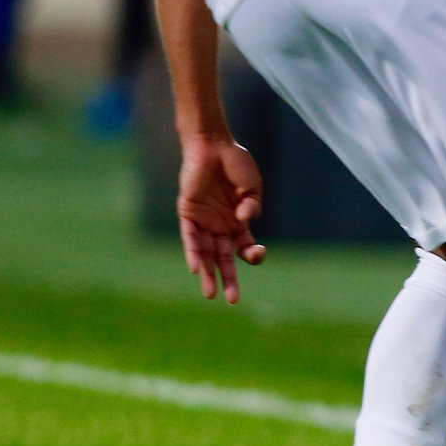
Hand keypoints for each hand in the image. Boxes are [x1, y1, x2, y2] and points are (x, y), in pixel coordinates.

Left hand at [177, 132, 265, 302]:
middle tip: (232, 300)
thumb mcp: (252, 185)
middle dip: (229, 279)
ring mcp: (204, 221)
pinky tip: (196, 269)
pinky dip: (193, 253)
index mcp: (238, 221)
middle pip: (225, 258)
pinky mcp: (188, 213)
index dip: (253, 254)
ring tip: (210, 294)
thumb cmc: (236, 163)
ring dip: (208, 274)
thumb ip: (252, 204)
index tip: (258, 254)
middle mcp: (220, 225)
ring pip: (206, 254)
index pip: (245, 246)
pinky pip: (190, 238)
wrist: (213, 145)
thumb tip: (246, 219)